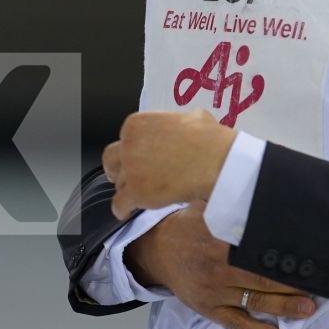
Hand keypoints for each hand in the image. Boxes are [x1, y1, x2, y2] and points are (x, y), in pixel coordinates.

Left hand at [103, 110, 236, 218]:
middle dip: (118, 168)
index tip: (140, 158)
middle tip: (127, 175)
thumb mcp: (191, 117)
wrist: (217, 161)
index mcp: (137, 124)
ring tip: (144, 194)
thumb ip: (176, 122)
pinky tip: (127, 211)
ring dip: (129, 189)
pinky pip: (119, 204)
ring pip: (119, 183)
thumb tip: (183, 125)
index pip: (124, 139)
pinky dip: (122, 209)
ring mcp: (130, 169)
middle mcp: (128, 145)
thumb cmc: (209, 139)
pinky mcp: (136, 192)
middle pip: (111, 160)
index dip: (132, 150)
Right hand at [125, 202, 316, 328]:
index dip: (285, 254)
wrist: (157, 252)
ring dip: (283, 307)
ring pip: (255, 301)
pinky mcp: (208, 309)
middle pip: (262, 278)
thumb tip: (261, 189)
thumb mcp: (206, 207)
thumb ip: (230, 204)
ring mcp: (214, 291)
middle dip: (292, 284)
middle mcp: (218, 267)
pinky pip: (235, 323)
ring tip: (307, 309)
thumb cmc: (189, 227)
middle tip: (319, 287)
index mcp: (221, 240)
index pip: (260, 248)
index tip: (309, 257)